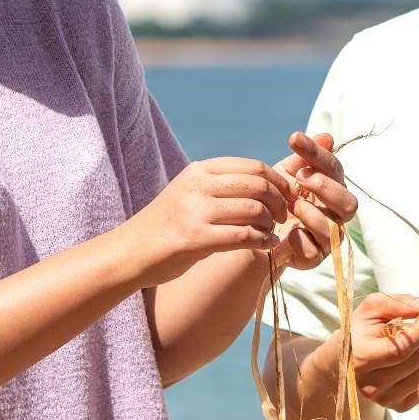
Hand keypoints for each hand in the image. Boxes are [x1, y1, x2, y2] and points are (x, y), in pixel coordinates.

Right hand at [125, 158, 296, 285]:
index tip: (288, 197)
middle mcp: (198, 185)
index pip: (254, 167)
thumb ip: (224, 186)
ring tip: (270, 232)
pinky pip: (242, 235)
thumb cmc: (169, 225)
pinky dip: (262, 241)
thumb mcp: (193, 193)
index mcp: (200, 170)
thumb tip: (270, 184)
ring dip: (270, 224)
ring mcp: (195, 210)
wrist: (130, 252)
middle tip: (282, 217)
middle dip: (280, 202)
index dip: (279, 181)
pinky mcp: (194, 238)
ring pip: (254, 209)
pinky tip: (266, 245)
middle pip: (258, 185)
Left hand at [270, 131, 359, 271]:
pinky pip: (314, 251)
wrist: (255, 226)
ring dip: (312, 214)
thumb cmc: (277, 195)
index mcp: (332, 189)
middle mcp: (335, 214)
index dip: (317, 153)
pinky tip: (287, 230)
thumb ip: (304, 157)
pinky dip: (300, 238)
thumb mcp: (286, 173)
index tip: (294, 138)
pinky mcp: (312, 258)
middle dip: (327, 188)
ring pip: (333, 228)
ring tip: (293, 205)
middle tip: (302, 177)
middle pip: (349, 204)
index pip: (334, 170)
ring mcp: (326, 238)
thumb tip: (328, 136)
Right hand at [326, 293, 418, 411]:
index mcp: (361, 358)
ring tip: (404, 350)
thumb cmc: (361, 330)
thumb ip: (399, 303)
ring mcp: (384, 399)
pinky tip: (408, 364)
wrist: (346, 360)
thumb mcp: (373, 307)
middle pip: (415, 361)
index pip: (401, 348)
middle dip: (418, 343)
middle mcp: (371, 385)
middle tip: (404, 335)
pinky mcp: (397, 406)